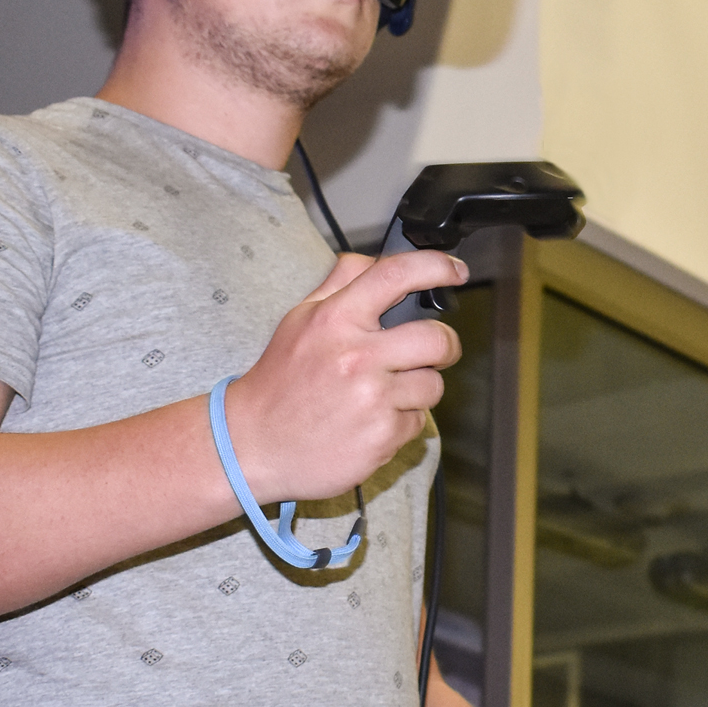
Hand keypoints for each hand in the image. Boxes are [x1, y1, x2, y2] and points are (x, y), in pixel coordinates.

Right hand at [222, 249, 467, 501]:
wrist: (253, 444)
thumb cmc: (279, 383)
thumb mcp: (299, 321)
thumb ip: (339, 285)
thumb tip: (373, 261)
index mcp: (335, 320)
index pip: (396, 275)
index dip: (436, 267)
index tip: (454, 271)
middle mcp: (357, 357)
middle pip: (437, 339)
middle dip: (444, 345)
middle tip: (431, 352)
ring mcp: (372, 400)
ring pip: (432, 385)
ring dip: (418, 389)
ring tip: (383, 394)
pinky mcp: (381, 437)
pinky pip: (417, 422)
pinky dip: (401, 422)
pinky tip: (370, 421)